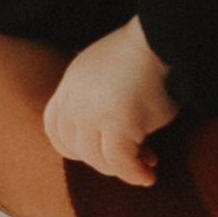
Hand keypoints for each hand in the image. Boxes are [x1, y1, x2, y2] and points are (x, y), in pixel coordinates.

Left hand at [42, 17, 174, 188]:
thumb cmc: (142, 56)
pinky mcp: (117, 124)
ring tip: (146, 167)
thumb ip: (92, 96)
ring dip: (121, 170)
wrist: (162, 40)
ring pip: (97, 158)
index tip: (94, 154)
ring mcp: (93, 113)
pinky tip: (148, 176)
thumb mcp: (103, 72)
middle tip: (130, 161)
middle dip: (101, 160)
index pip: (54, 128)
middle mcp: (75, 101)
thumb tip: (102, 131)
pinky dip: (134, 174)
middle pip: (75, 147)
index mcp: (69, 87)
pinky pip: (120, 162)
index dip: (72, 147)